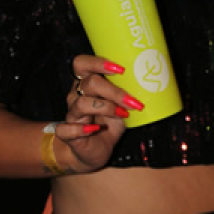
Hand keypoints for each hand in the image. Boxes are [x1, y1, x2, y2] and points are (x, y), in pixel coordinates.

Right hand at [55, 55, 142, 172]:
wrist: (96, 150)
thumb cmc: (108, 124)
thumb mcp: (121, 107)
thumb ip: (127, 95)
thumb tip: (147, 87)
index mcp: (86, 84)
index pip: (82, 64)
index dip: (98, 63)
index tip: (121, 70)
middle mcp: (76, 95)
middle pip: (89, 83)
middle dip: (114, 91)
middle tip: (131, 102)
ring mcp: (71, 114)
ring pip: (82, 103)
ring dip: (106, 108)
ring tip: (122, 115)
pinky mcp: (67, 133)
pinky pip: (66, 129)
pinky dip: (80, 129)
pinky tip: (95, 130)